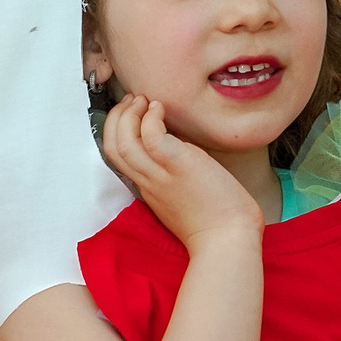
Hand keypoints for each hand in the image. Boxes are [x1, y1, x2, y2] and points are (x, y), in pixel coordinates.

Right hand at [98, 93, 261, 250]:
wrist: (228, 240)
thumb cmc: (217, 223)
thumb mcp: (185, 198)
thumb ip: (175, 177)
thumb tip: (181, 150)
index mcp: (148, 188)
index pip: (117, 157)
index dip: (116, 131)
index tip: (130, 115)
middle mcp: (147, 180)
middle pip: (112, 145)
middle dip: (116, 117)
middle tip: (131, 101)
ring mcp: (160, 174)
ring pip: (123, 140)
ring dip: (128, 114)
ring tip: (142, 100)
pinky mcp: (177, 165)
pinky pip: (151, 136)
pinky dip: (150, 117)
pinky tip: (159, 108)